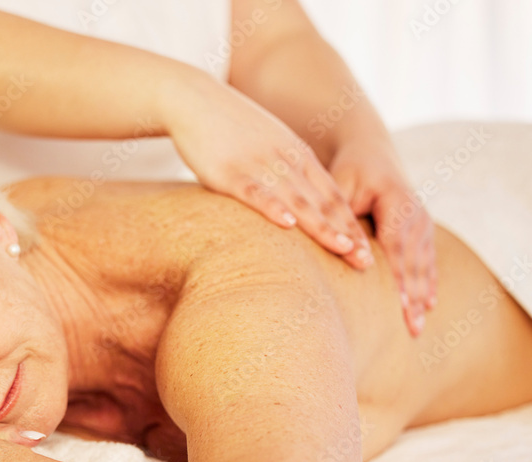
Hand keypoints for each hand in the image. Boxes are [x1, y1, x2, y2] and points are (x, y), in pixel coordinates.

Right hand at [162, 76, 373, 270]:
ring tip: (341, 249)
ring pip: (297, 200)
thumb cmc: (228, 127)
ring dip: (321, 226)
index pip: (334, 196)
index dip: (352, 225)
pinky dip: (273, 208)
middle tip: (366, 263)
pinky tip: (287, 225)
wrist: (194, 99)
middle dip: (346, 233)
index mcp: (298, 156)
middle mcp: (286, 161)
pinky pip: (256, 192)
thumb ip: (285, 170)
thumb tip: (296, 203)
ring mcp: (259, 165)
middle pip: (323, 203)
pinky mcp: (230, 171)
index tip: (367, 252)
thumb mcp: (268, 144)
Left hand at [329, 140, 437, 335]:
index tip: (400, 304)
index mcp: (398, 200)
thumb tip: (342, 248)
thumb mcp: (340, 186)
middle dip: (413, 297)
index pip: (397, 245)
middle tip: (411, 329)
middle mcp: (417, 214)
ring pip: (423, 266)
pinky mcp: (423, 232)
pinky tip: (429, 307)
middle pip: (414, 262)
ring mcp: (424, 224)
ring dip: (421, 298)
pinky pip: (428, 262)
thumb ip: (341, 217)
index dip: (399, 276)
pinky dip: (427, 285)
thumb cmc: (347, 171)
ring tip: (416, 328)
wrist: (371, 155)